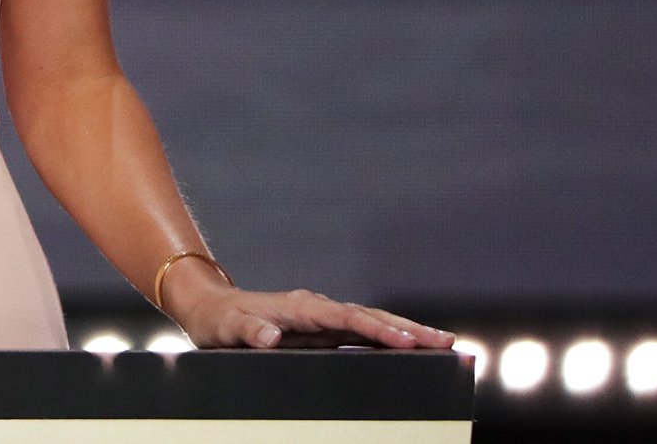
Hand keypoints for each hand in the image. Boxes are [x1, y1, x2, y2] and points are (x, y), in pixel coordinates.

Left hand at [169, 284, 454, 350]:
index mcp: (298, 308)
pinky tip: (410, 349)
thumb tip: (272, 336)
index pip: (346, 318)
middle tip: (446, 342)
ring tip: (442, 344)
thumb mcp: (227, 329)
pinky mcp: (321, 329)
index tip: (409, 342)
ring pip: (371, 323)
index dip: (378, 330)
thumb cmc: (218, 321)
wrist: (210, 308)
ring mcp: (321, 318)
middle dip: (408, 329)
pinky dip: (387, 339)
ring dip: (405, 333)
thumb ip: (249, 332)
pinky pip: (361, 333)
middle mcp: (315, 308)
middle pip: (369, 317)